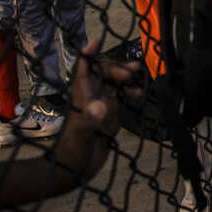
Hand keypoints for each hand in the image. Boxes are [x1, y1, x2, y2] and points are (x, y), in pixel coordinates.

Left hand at [54, 41, 140, 179]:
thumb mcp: (81, 137)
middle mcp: (90, 96)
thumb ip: (89, 120)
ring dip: (124, 76)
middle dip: (116, 67)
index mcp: (81, 97)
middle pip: (101, 72)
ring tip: (138, 76)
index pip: (83, 69)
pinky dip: (129, 91)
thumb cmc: (72, 153)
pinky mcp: (108, 114)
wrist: (74, 170)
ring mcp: (100, 104)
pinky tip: (138, 96)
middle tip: (132, 72)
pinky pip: (120, 95)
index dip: (89, 54)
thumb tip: (103, 105)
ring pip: (112, 81)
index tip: (97, 40)